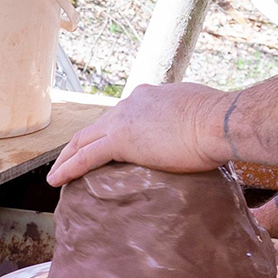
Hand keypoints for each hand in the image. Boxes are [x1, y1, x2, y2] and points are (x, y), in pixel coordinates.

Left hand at [48, 83, 231, 184]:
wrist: (220, 123)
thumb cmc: (221, 122)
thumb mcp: (200, 114)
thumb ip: (188, 121)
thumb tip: (195, 133)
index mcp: (152, 97)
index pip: (123, 115)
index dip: (111, 130)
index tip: (106, 143)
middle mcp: (133, 103)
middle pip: (98, 125)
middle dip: (82, 143)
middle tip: (70, 158)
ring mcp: (125, 120)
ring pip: (85, 140)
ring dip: (68, 157)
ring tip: (56, 173)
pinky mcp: (122, 140)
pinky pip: (87, 156)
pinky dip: (69, 167)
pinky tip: (56, 180)